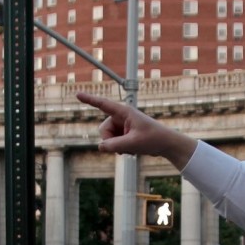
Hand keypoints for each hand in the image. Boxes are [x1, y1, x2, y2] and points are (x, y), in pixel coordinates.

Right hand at [77, 92, 196, 168]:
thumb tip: (100, 147)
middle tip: (123, 149)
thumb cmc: (154, 139)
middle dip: (110, 141)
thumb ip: (115, 145)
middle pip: (104, 130)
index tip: (77, 94)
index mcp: (124, 112)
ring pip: (108, 138)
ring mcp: (123, 126)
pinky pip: (114, 142)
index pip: (103, 105)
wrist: (167, 144)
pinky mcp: (125, 134)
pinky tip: (132, 150)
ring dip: (116, 146)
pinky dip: (120, 148)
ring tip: (131, 149)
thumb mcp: (133, 144)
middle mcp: (122, 117)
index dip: (89, 100)